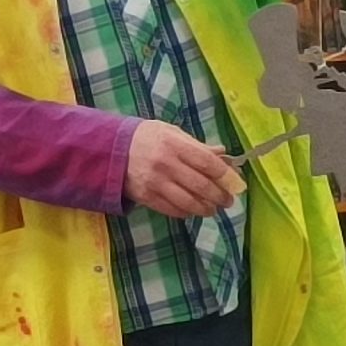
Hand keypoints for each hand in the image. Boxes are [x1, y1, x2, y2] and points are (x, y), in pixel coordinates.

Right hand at [124, 120, 242, 219]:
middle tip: (228, 201)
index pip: (207, 162)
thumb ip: (197, 145)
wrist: (112, 149)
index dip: (224, 174)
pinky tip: (193, 210)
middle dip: (219, 195)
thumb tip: (223, 154)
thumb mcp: (171, 133)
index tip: (234, 181)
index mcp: (174, 144)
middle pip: (201, 185)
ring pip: (188, 202)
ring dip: (205, 208)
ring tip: (213, 209)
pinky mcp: (146, 197)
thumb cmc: (147, 138)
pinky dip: (187, 212)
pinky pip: (172, 210)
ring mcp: (155, 183)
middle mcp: (166, 164)